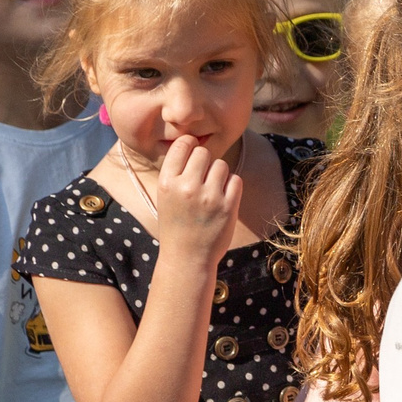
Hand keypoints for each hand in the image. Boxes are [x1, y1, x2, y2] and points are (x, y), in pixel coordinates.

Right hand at [146, 134, 243, 261]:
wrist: (187, 257)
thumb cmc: (176, 224)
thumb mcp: (165, 196)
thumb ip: (177, 172)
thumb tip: (195, 144)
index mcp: (167, 182)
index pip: (182, 145)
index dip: (190, 145)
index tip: (193, 153)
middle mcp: (187, 187)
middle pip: (204, 152)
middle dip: (205, 161)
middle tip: (203, 176)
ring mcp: (209, 197)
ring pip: (221, 165)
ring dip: (219, 173)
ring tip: (212, 189)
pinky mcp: (229, 207)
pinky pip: (236, 180)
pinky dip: (232, 185)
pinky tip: (224, 197)